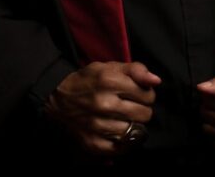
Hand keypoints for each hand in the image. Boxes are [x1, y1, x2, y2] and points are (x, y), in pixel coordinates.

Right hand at [41, 61, 160, 157]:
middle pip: (144, 115)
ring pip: (134, 132)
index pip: (147, 95)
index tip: (140, 94)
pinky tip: (119, 132)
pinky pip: (120, 149)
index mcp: (110, 81)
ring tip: (126, 118)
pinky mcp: (92, 143)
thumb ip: (135, 70)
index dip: (147, 94)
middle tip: (134, 107)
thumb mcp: (110, 66)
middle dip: (143, 110)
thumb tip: (156, 80)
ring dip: (133, 126)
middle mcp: (104, 103)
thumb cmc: (89, 80)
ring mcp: (98, 125)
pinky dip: (123, 142)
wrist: (58, 97)